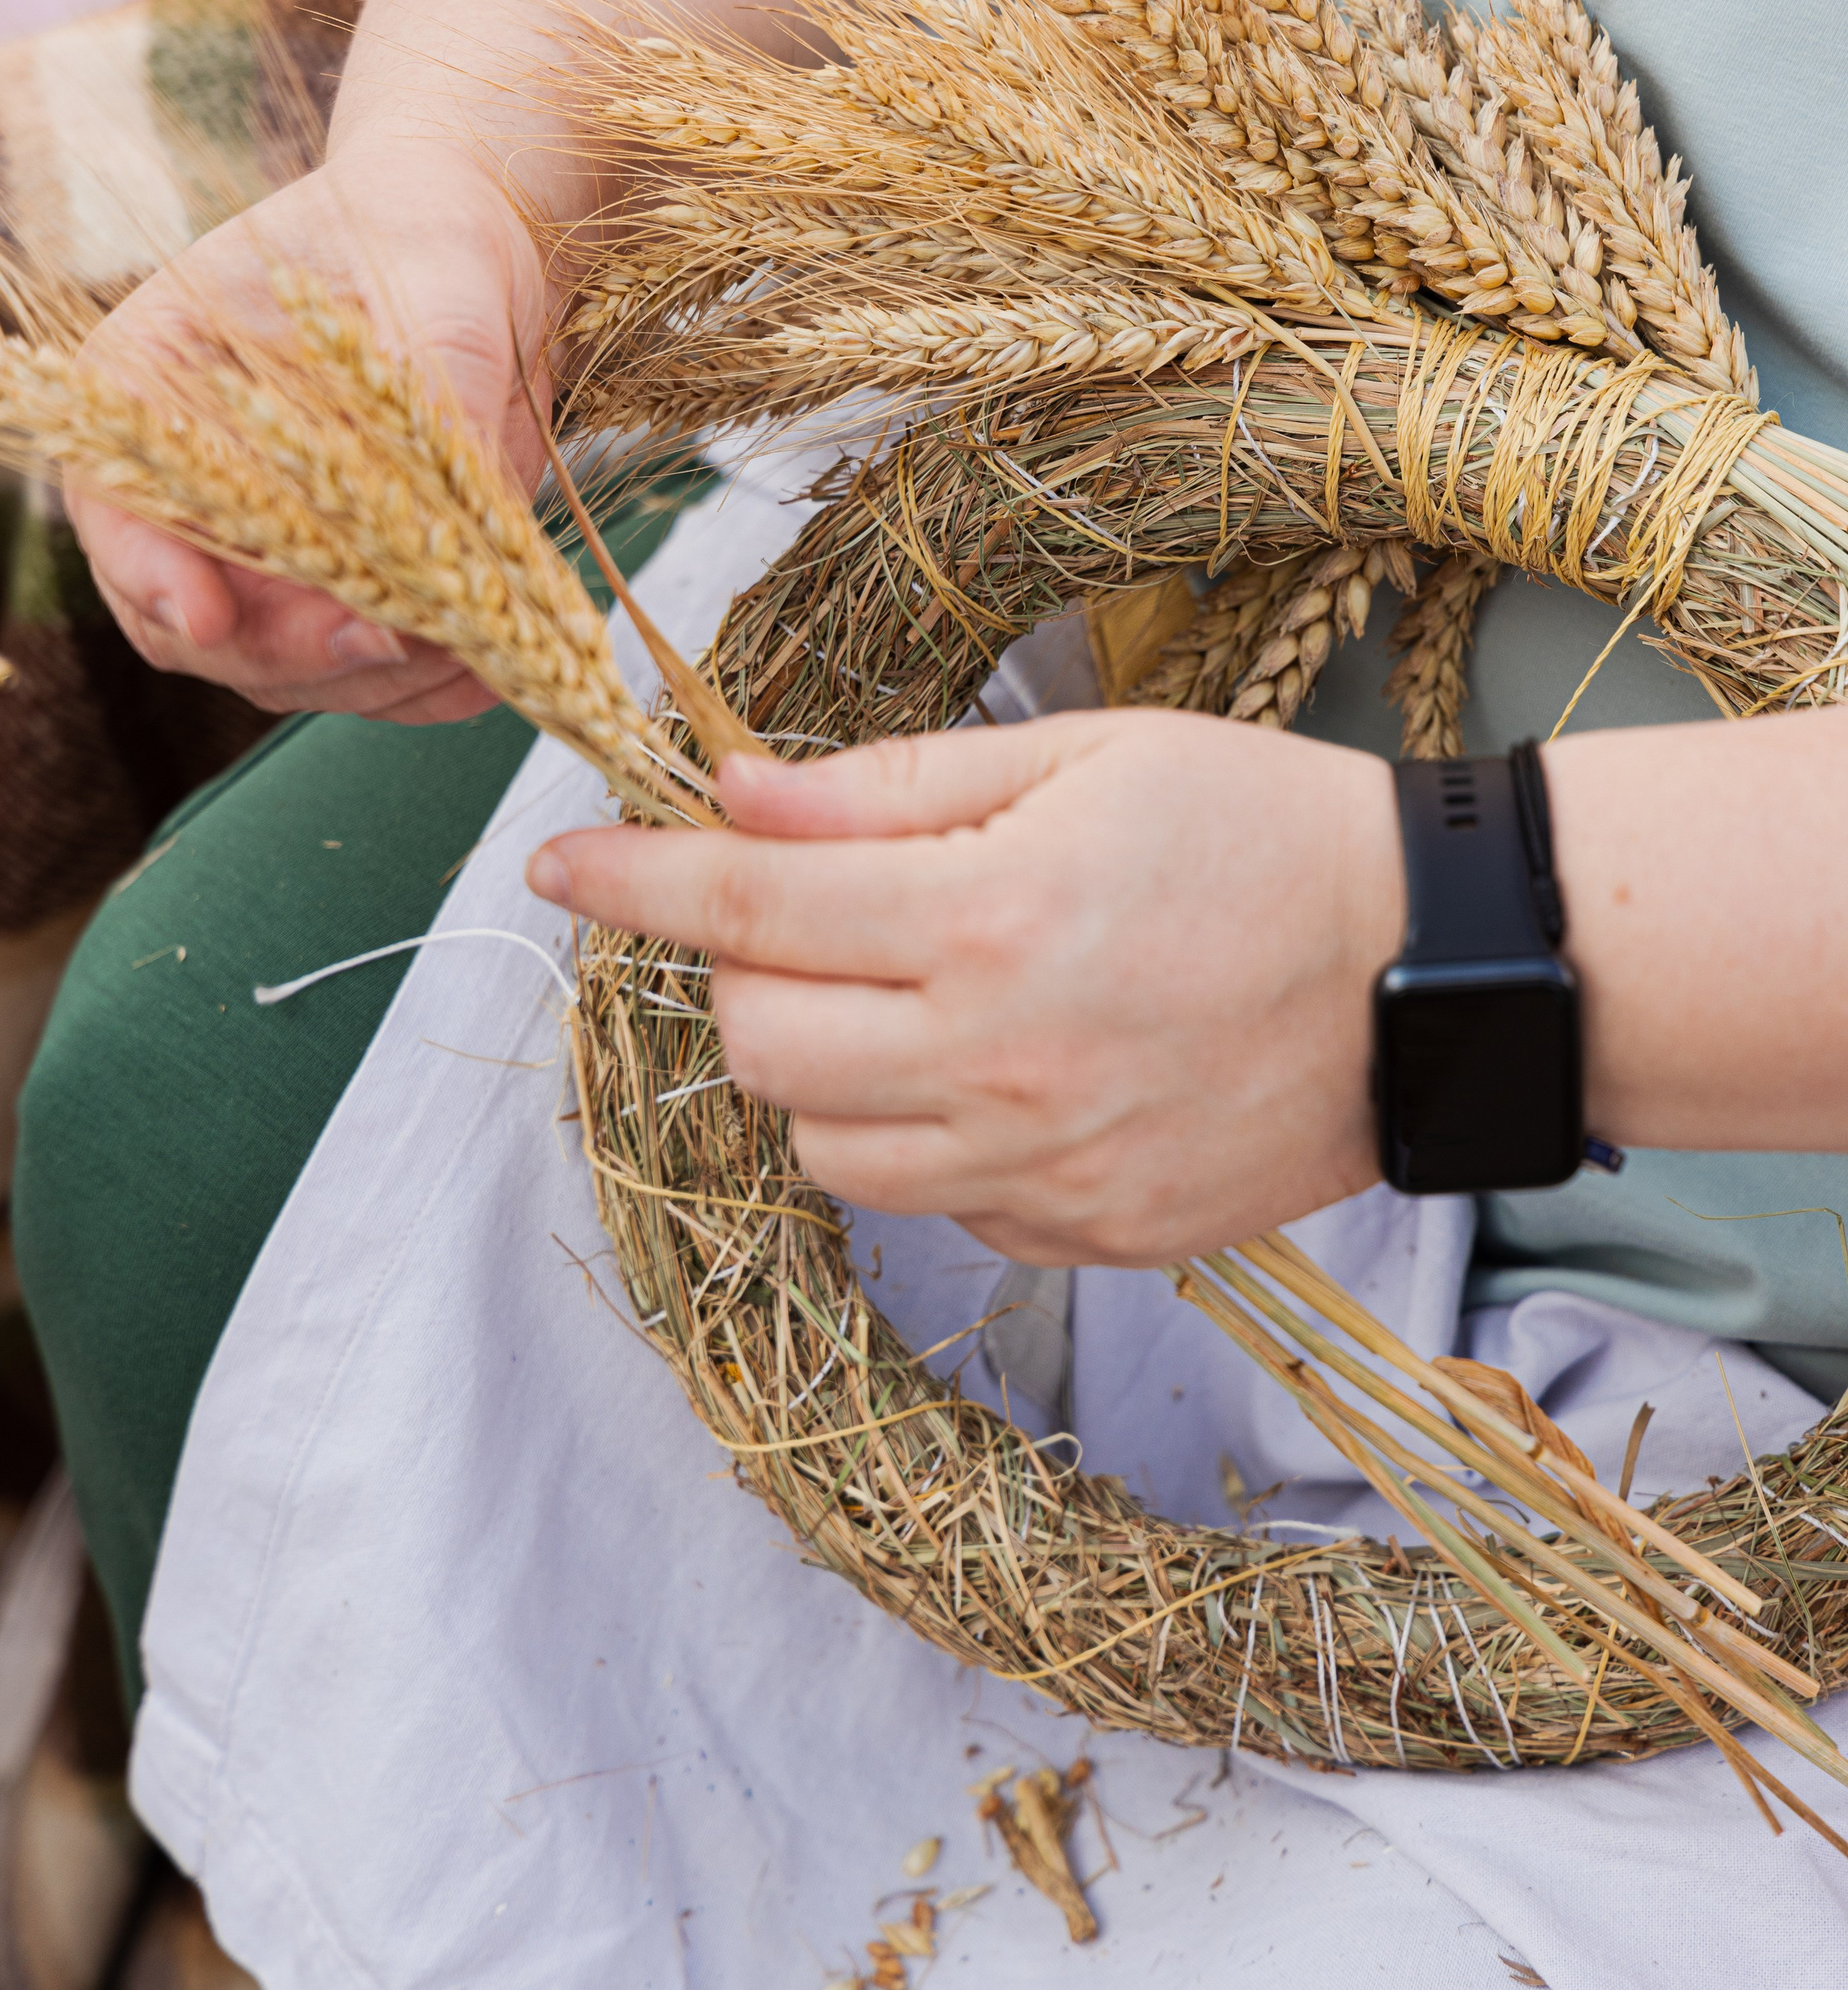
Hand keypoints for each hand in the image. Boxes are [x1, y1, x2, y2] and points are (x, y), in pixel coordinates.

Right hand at [65, 139, 552, 720]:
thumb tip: (445, 522)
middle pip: (199, 627)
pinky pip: (373, 671)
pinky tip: (500, 667)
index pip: (118, 510)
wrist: (483, 250)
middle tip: (390, 639)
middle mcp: (199, 489)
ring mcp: (273, 551)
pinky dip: (432, 684)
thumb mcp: (436, 282)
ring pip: (290, 670)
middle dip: (292, 651)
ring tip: (481, 655)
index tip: (210, 616)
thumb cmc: (427, 232)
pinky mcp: (354, 585)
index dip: (152, 577)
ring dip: (379, 681)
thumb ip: (432, 387)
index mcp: (155, 389)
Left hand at [527, 712, 1404, 1264]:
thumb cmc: (1259, 829)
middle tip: (812, 915)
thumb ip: (891, 786)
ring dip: (822, 1065)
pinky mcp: (1090, 1234)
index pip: (749, 904)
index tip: (558, 866)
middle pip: (757, 1045)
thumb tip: (732, 794)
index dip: (634, 879)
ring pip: (824, 1143)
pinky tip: (1004, 1066)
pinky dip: (921, 1136)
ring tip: (914, 995)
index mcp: (992, 916)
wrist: (1431, 973)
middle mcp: (1001, 1060)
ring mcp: (1045, 1166)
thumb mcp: (1082, 756)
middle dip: (745, 973)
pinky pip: (933, 1203)